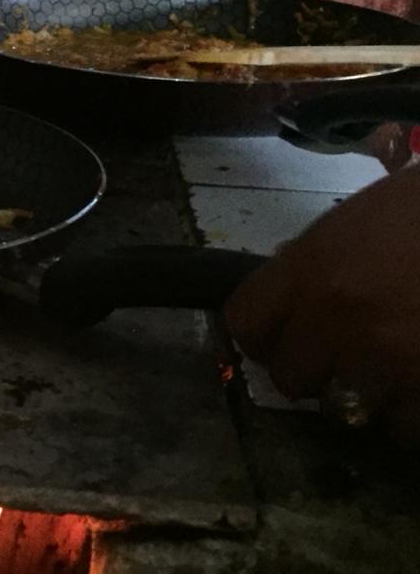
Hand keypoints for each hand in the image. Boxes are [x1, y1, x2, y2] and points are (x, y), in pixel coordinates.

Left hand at [224, 164, 419, 444]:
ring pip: (353, 411)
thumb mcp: (362, 221)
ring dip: (377, 396)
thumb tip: (293, 303)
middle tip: (356, 354)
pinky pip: (406, 429)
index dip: (266, 337)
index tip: (289, 339)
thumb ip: (318, 266)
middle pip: (291, 379)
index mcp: (313, 267)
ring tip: (407, 360)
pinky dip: (416, 414)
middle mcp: (340, 316)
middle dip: (320, 371)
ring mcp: (390, 360)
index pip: (246, 324)